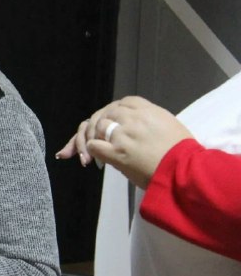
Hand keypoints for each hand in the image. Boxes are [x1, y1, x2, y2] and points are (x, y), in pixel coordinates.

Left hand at [56, 96, 192, 187]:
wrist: (185, 171)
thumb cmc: (181, 151)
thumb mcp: (167, 123)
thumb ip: (147, 118)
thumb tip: (128, 121)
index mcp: (147, 109)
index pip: (120, 103)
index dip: (110, 113)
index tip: (107, 124)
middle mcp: (133, 118)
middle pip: (105, 114)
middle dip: (96, 127)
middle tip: (92, 142)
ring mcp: (124, 134)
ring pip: (97, 127)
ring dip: (91, 139)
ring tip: (90, 154)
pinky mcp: (118, 152)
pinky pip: (94, 145)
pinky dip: (90, 150)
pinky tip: (93, 158)